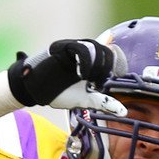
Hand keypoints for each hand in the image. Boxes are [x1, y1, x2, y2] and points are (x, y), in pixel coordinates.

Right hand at [7, 39, 126, 113]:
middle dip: (106, 68)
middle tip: (96, 84)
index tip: (114, 78)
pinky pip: (81, 47)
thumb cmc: (59, 93)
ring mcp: (73, 48)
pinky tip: (82, 74)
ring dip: (97, 65)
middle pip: (106, 51)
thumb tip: (124, 112)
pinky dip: (86, 60)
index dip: (117, 63)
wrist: (34, 90)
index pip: (111, 55)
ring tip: (88, 79)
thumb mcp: (85, 100)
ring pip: (95, 47)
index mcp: (92, 63)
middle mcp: (85, 53)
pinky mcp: (62, 47)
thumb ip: (103, 102)